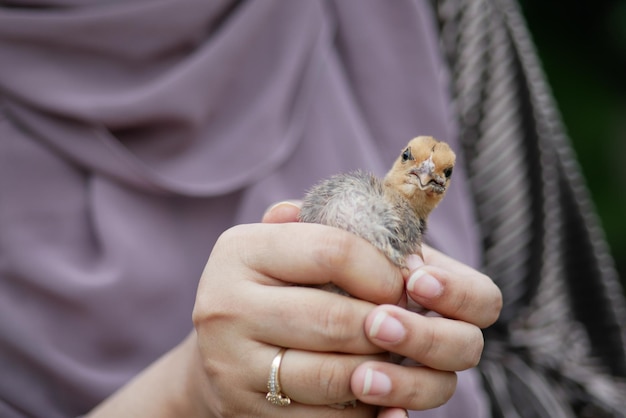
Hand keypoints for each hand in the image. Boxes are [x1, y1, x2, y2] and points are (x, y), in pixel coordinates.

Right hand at [192, 202, 404, 416]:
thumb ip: (318, 223)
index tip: (402, 283)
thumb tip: (377, 217)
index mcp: (239, 251)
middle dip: (387, 325)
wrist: (217, 351)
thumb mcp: (279, 245)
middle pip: (336, 320)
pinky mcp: (245, 412)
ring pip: (335, 376)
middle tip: (407, 325)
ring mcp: (231, 365)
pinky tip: (376, 391)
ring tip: (395, 355)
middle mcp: (225, 307)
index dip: (382, 269)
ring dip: (381, 370)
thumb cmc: (266, 289)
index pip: (333, 251)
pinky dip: (363, 409)